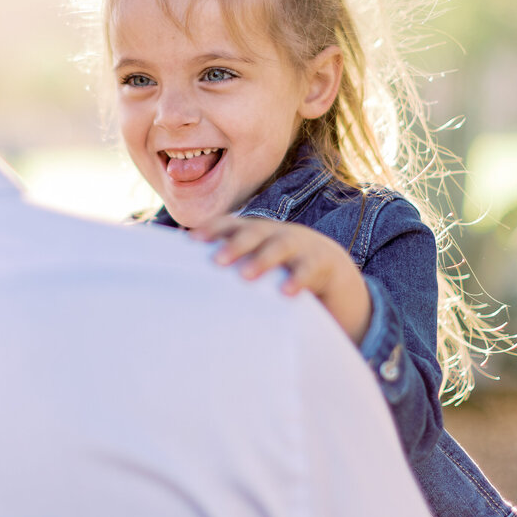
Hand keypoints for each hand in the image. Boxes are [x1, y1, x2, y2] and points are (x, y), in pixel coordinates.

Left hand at [190, 216, 372, 343]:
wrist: (331, 268)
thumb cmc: (280, 268)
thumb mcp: (256, 261)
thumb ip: (229, 264)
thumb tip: (185, 274)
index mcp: (256, 231)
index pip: (231, 224)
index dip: (213, 229)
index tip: (191, 241)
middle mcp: (275, 233)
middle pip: (254, 232)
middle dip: (235, 244)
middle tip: (217, 261)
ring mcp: (300, 245)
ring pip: (279, 247)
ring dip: (262, 259)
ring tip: (246, 275)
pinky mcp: (321, 263)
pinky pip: (308, 270)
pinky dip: (297, 279)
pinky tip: (286, 293)